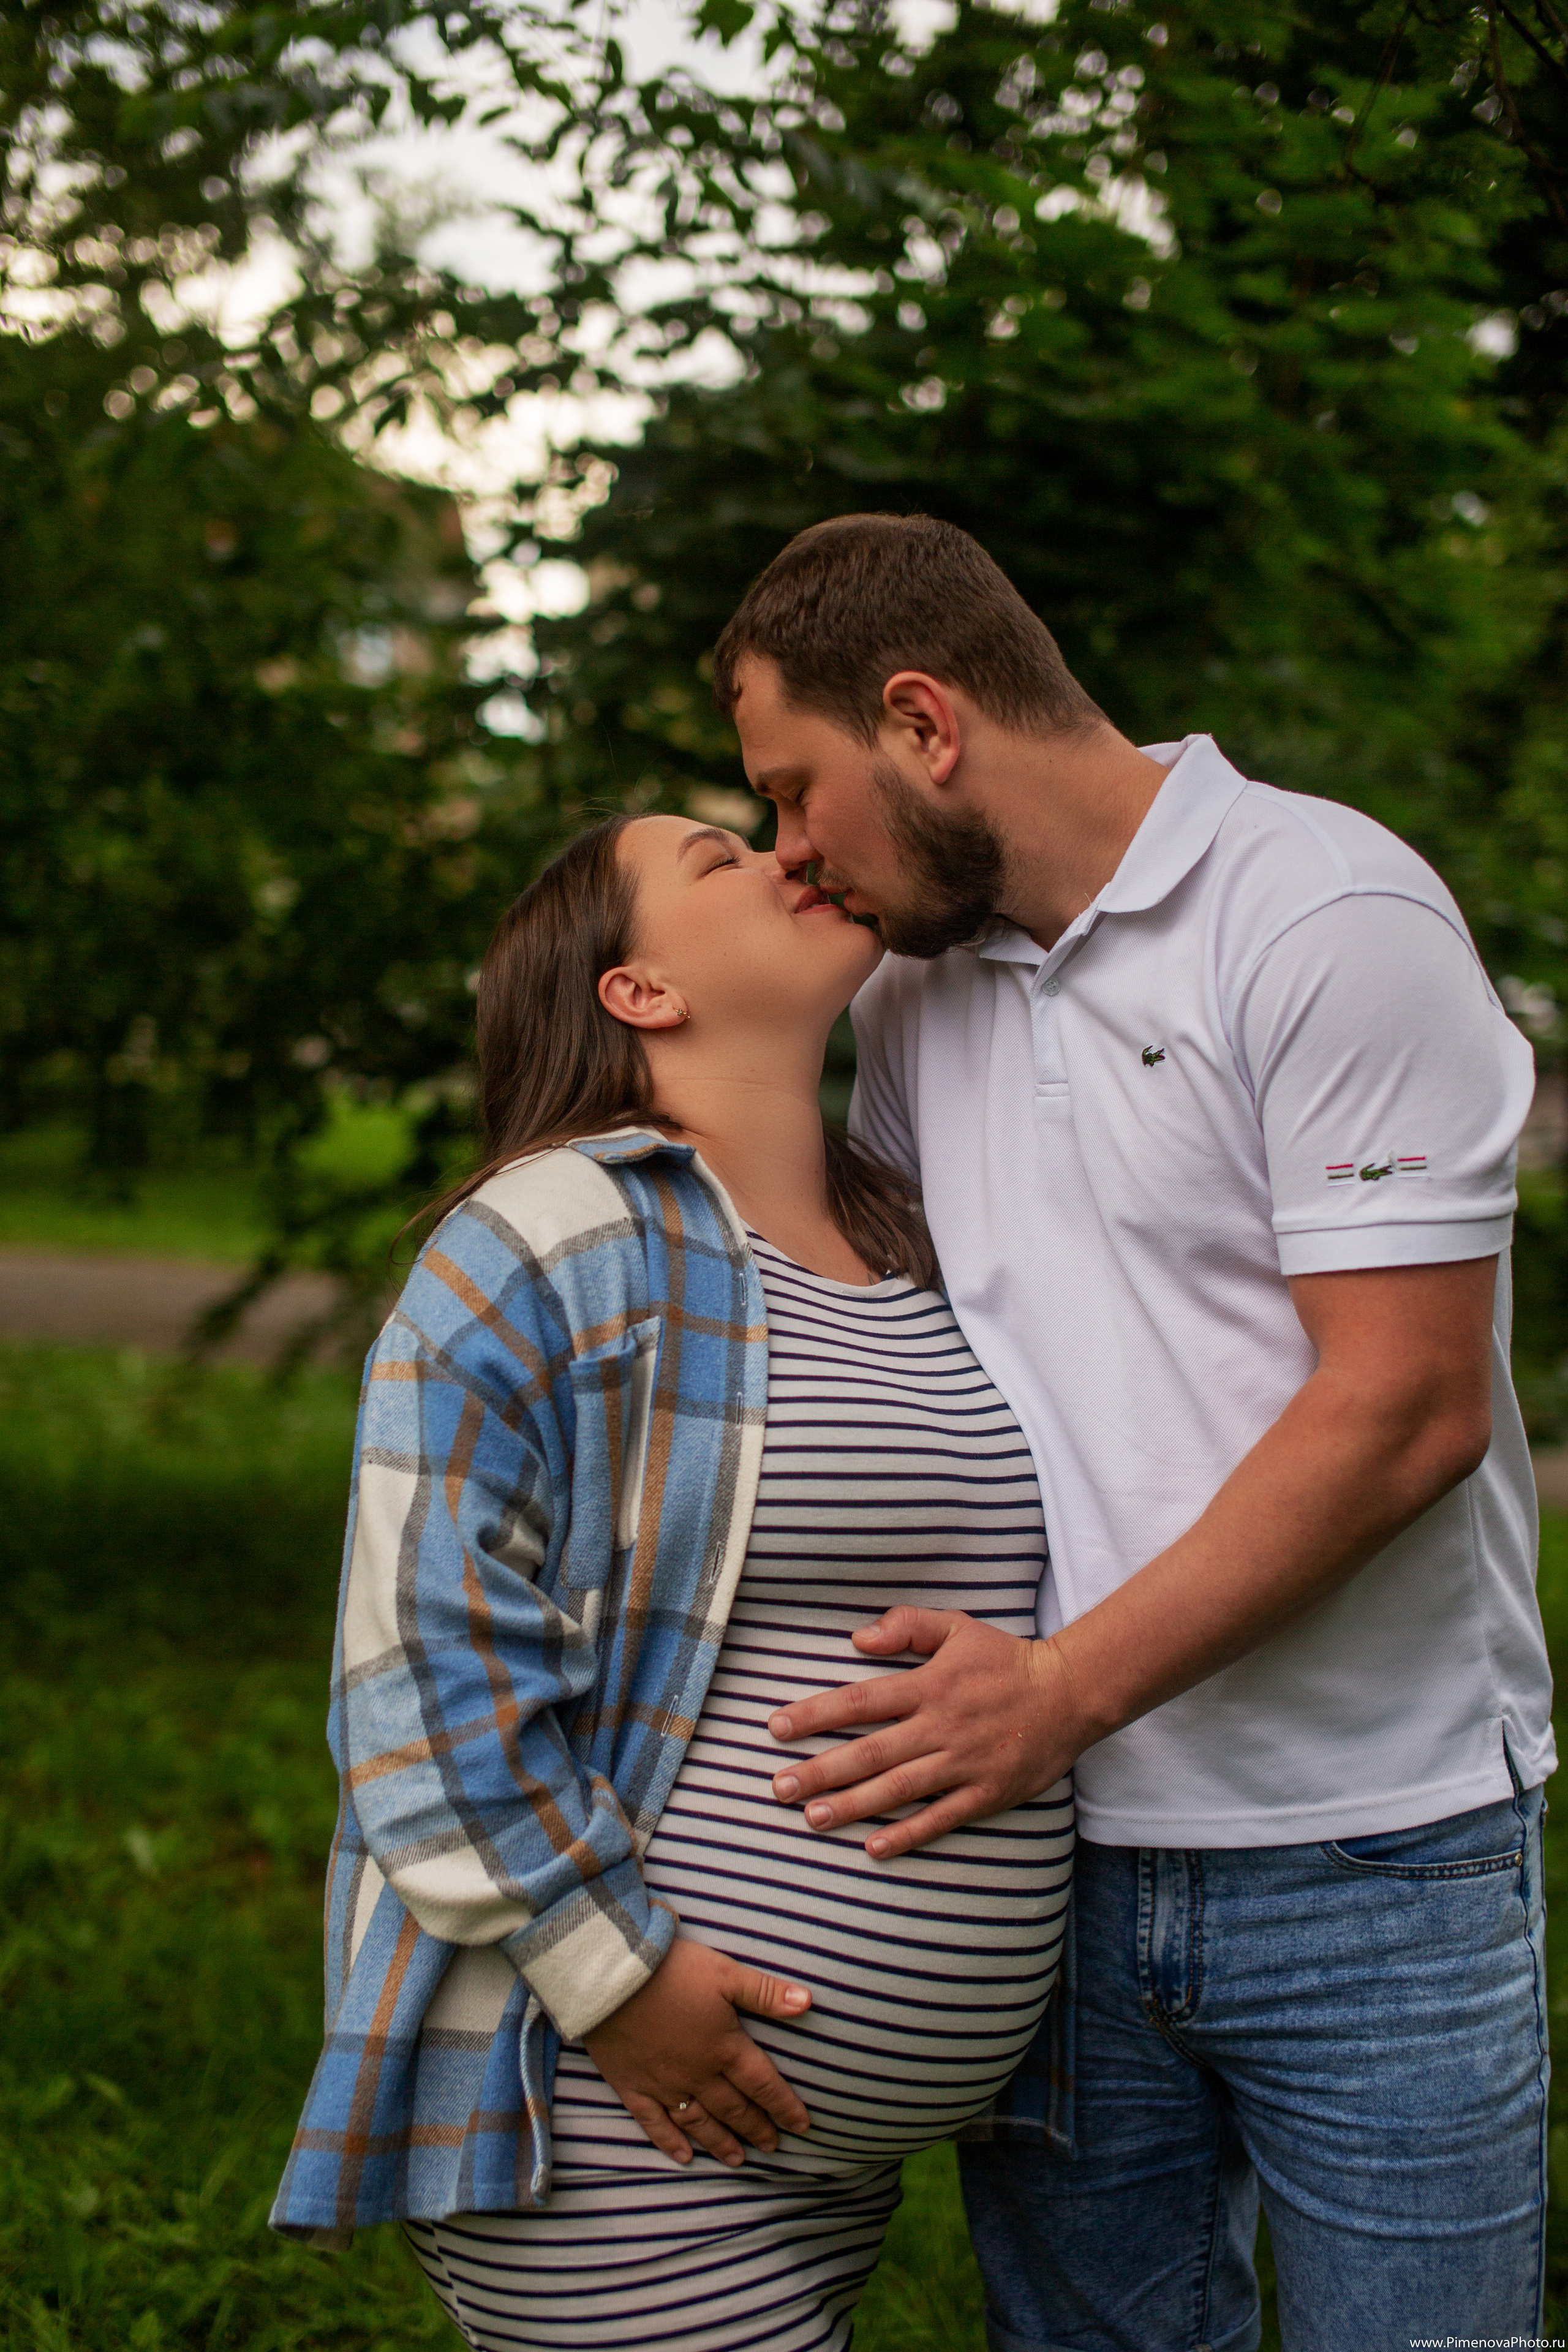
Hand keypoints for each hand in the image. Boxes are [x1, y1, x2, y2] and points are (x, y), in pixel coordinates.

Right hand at [583, 1935, 812, 2166]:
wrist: (610, 1977)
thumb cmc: (672, 1969)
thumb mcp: (725, 1973)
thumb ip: (765, 1992)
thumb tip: (807, 2002)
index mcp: (724, 2047)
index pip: (763, 2085)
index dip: (784, 2106)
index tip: (802, 2126)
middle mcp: (698, 2074)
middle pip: (734, 2109)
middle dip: (756, 2128)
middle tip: (773, 2147)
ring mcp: (663, 2085)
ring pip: (699, 2123)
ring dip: (721, 2142)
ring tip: (738, 2159)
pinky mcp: (631, 2085)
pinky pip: (654, 2124)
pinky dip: (670, 2143)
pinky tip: (684, 2158)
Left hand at [768, 1608, 1076, 1859]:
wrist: (1071, 1694)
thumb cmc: (1005, 1660)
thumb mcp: (957, 1627)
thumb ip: (907, 1625)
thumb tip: (858, 1638)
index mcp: (929, 1685)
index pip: (861, 1700)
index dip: (816, 1714)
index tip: (776, 1727)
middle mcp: (941, 1726)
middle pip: (871, 1751)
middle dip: (821, 1770)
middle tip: (779, 1787)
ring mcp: (963, 1763)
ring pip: (899, 1788)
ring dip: (853, 1805)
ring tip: (812, 1819)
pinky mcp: (986, 1793)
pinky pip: (941, 1818)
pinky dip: (908, 1834)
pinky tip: (874, 1848)